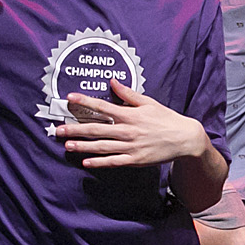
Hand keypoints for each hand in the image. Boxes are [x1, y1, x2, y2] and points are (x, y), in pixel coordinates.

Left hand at [57, 81, 210, 169]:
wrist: (185, 139)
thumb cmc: (166, 119)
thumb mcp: (149, 102)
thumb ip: (128, 93)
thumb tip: (113, 82)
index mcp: (130, 114)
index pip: (102, 106)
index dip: (85, 102)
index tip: (69, 98)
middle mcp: (128, 130)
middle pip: (96, 129)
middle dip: (75, 129)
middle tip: (58, 130)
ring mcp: (131, 146)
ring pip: (101, 146)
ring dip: (83, 146)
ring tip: (67, 145)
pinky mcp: (135, 159)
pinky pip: (114, 161)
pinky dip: (99, 162)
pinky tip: (86, 162)